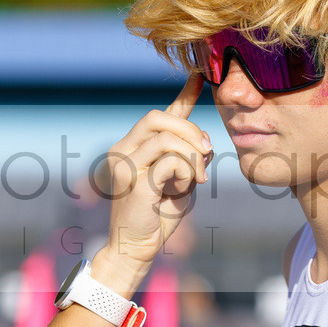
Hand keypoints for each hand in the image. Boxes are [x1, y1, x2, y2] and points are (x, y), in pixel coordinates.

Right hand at [95, 75, 209, 293]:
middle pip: (158, 117)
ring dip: (191, 156)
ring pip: (166, 138)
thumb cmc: (158, 215)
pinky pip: (169, 162)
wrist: (137, 248)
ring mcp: (124, 165)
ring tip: (198, 178)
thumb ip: (186, 157)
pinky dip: (185, 173)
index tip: (199, 78)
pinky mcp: (133, 182)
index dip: (182, 95)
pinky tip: (184, 189)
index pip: (159, 115)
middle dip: (190, 130)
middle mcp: (122, 150)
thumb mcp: (179, 179)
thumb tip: (201, 139)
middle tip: (205, 152)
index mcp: (132, 147)